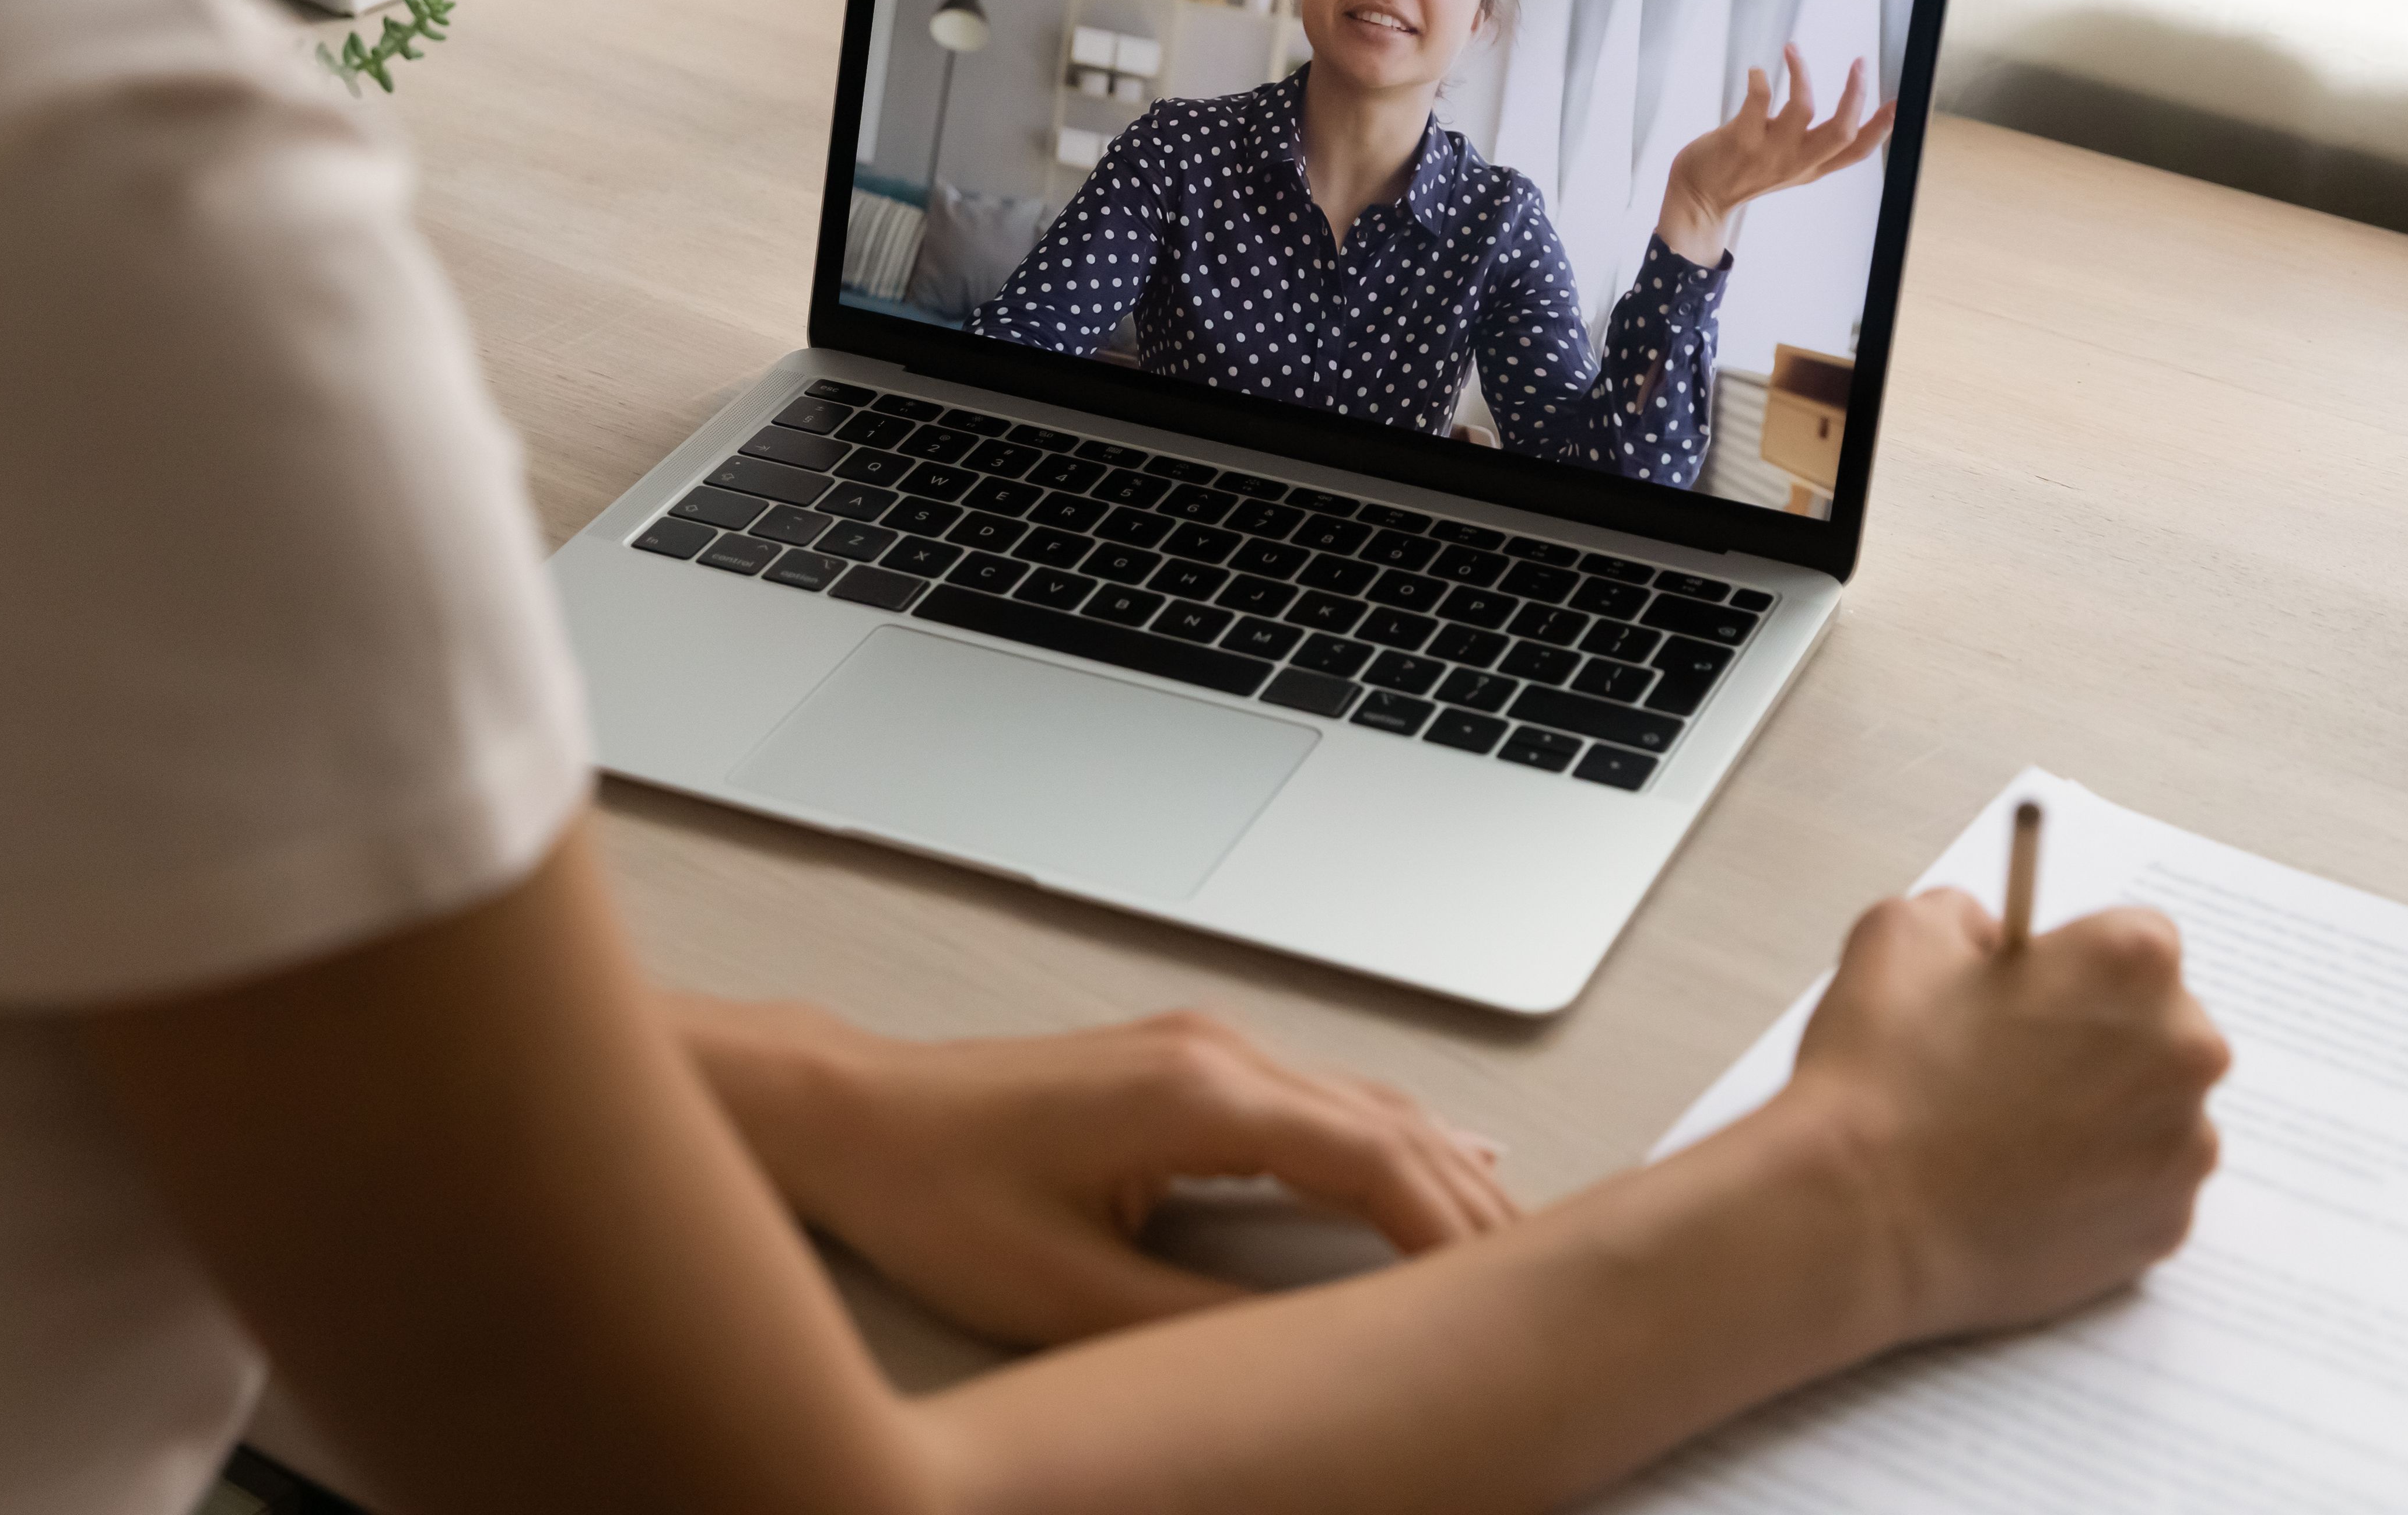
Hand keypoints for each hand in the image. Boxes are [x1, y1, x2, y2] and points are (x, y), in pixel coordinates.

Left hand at [675, 999, 1517, 1345]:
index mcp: (1200, 1096)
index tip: (1506, 1296)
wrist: (856, 1114)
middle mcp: (1218, 1051)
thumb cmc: (937, 1194)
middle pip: (1391, 1127)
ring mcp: (1204, 1045)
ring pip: (1366, 1104)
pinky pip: (1323, 1097)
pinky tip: (1438, 1161)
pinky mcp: (1187, 1060)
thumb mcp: (1068, 1292)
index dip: (1451, 1233)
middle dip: (1476, 1203)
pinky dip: (1392, 1140)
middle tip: (1551, 1277)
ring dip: (1444, 1168)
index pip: (1374, 1163)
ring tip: (1516, 1239)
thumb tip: (1306, 1361)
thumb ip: (1197, 1328)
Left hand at [1657, 48, 1895, 266]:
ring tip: (1793, 50)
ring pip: (1804, 109)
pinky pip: (1759, 100)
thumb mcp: (1787, 167)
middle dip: (1856, 93)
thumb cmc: (1741, 173)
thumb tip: (1839, 112)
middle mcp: (1796, 162)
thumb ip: (1812, 146)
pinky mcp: (1741, 140)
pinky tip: (1757, 71)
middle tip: (1860, 62)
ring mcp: (1769, 152)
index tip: (1898, 101)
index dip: (1882, 127)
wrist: (1697, 197)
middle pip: (1842, 130)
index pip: (1857, 151)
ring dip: (1803, 73)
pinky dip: (1761, 79)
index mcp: (1811, 168)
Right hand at [1776, 889, 2228, 1344]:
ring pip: (2155, 1110)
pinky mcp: (2165, 1228)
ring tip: (2009, 1133)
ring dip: (2103, 1112)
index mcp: (2133, 961)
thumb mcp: (1902, 933)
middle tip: (2010, 1065)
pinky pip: (2145, 1189)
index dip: (2074, 965)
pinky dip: (2098, 1185)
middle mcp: (2184, 1051)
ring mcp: (2182, 1148)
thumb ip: (1969, 916)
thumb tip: (1995, 946)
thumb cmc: (1882, 1078)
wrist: (1860, 1221)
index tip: (2030, 994)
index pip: (2137, 940)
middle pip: (2160, 1026)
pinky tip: (2023, 1184)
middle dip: (2100, 1037)